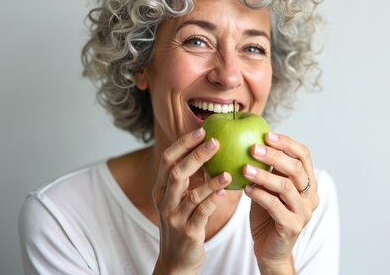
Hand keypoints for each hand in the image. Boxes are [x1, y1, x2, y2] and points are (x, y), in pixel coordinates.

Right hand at [152, 128, 231, 274]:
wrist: (176, 260)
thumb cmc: (183, 221)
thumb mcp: (180, 197)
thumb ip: (190, 176)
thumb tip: (209, 147)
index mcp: (161, 188)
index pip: (168, 159)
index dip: (184, 143)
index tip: (202, 130)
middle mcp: (164, 200)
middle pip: (177, 172)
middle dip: (196, 155)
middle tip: (216, 142)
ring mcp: (175, 217)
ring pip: (191, 193)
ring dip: (211, 180)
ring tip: (228, 170)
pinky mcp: (188, 232)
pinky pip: (202, 212)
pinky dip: (213, 200)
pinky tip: (226, 191)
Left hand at [243, 132, 318, 273]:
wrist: (270, 249)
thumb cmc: (268, 213)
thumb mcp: (269, 187)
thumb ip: (268, 168)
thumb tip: (252, 139)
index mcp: (307, 181)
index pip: (303, 155)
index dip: (287, 143)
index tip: (267, 134)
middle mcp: (310, 195)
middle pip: (296, 168)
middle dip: (274, 156)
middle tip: (253, 148)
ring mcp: (303, 211)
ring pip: (285, 187)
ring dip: (263, 175)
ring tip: (245, 169)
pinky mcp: (292, 226)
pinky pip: (275, 206)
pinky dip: (260, 195)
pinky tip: (246, 189)